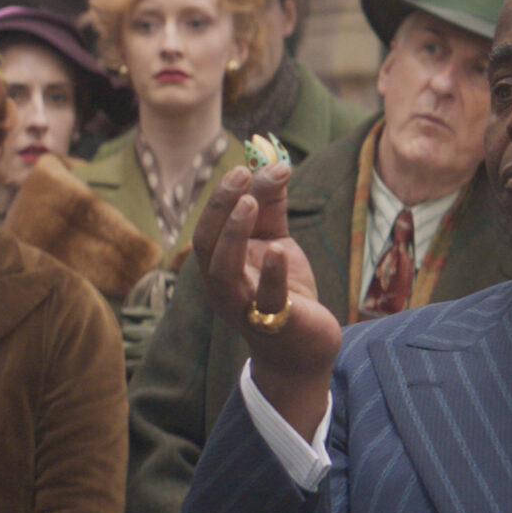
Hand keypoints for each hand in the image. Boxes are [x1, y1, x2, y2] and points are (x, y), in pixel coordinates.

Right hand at [190, 163, 342, 432]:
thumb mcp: (276, 244)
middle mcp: (223, 288)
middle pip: (207, 245)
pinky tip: (279, 248)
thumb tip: (275, 163)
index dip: (222, 196)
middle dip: (221, 206)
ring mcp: (245, 308)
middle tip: (242, 174)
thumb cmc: (284, 293)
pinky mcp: (276, 325)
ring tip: (249, 202)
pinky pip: (267, 300)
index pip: (209, 227)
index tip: (245, 166)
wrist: (304, 348)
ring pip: (225, 272)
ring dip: (233, 234)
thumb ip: (272, 209)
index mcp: (219, 266)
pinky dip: (271, 274)